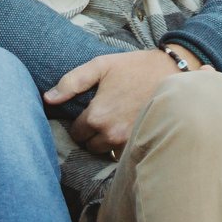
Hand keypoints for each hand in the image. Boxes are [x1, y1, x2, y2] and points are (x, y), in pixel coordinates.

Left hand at [46, 48, 211, 157]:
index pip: (76, 133)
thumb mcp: (101, 66)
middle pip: (88, 146)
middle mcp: (111, 134)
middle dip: (90, 135)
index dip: (78, 123)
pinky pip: (122, 155)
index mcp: (98, 116)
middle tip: (99, 118)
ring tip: (111, 125)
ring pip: (105, 152)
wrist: (173, 73)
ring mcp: (128, 142)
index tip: (86, 114)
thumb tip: (48, 99)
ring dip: (104, 143)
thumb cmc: (135, 67)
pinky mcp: (143, 144)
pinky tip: (124, 131)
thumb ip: (71, 82)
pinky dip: (120, 148)